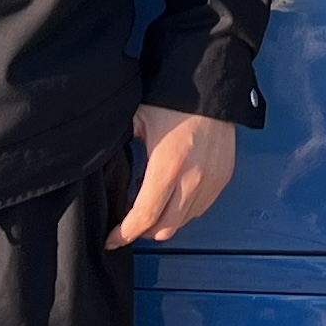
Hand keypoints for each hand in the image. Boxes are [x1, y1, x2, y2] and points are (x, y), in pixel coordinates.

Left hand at [112, 103, 235, 248]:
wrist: (209, 86)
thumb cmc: (171, 101)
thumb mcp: (136, 122)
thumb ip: (120, 150)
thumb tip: (102, 170)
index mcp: (168, 165)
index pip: (145, 216)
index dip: (124, 233)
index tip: (111, 239)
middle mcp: (193, 178)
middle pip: (165, 228)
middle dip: (143, 232)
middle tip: (127, 225)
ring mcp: (211, 180)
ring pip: (184, 222)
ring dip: (164, 222)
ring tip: (150, 206)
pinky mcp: (223, 178)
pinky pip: (200, 208)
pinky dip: (183, 211)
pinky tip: (170, 195)